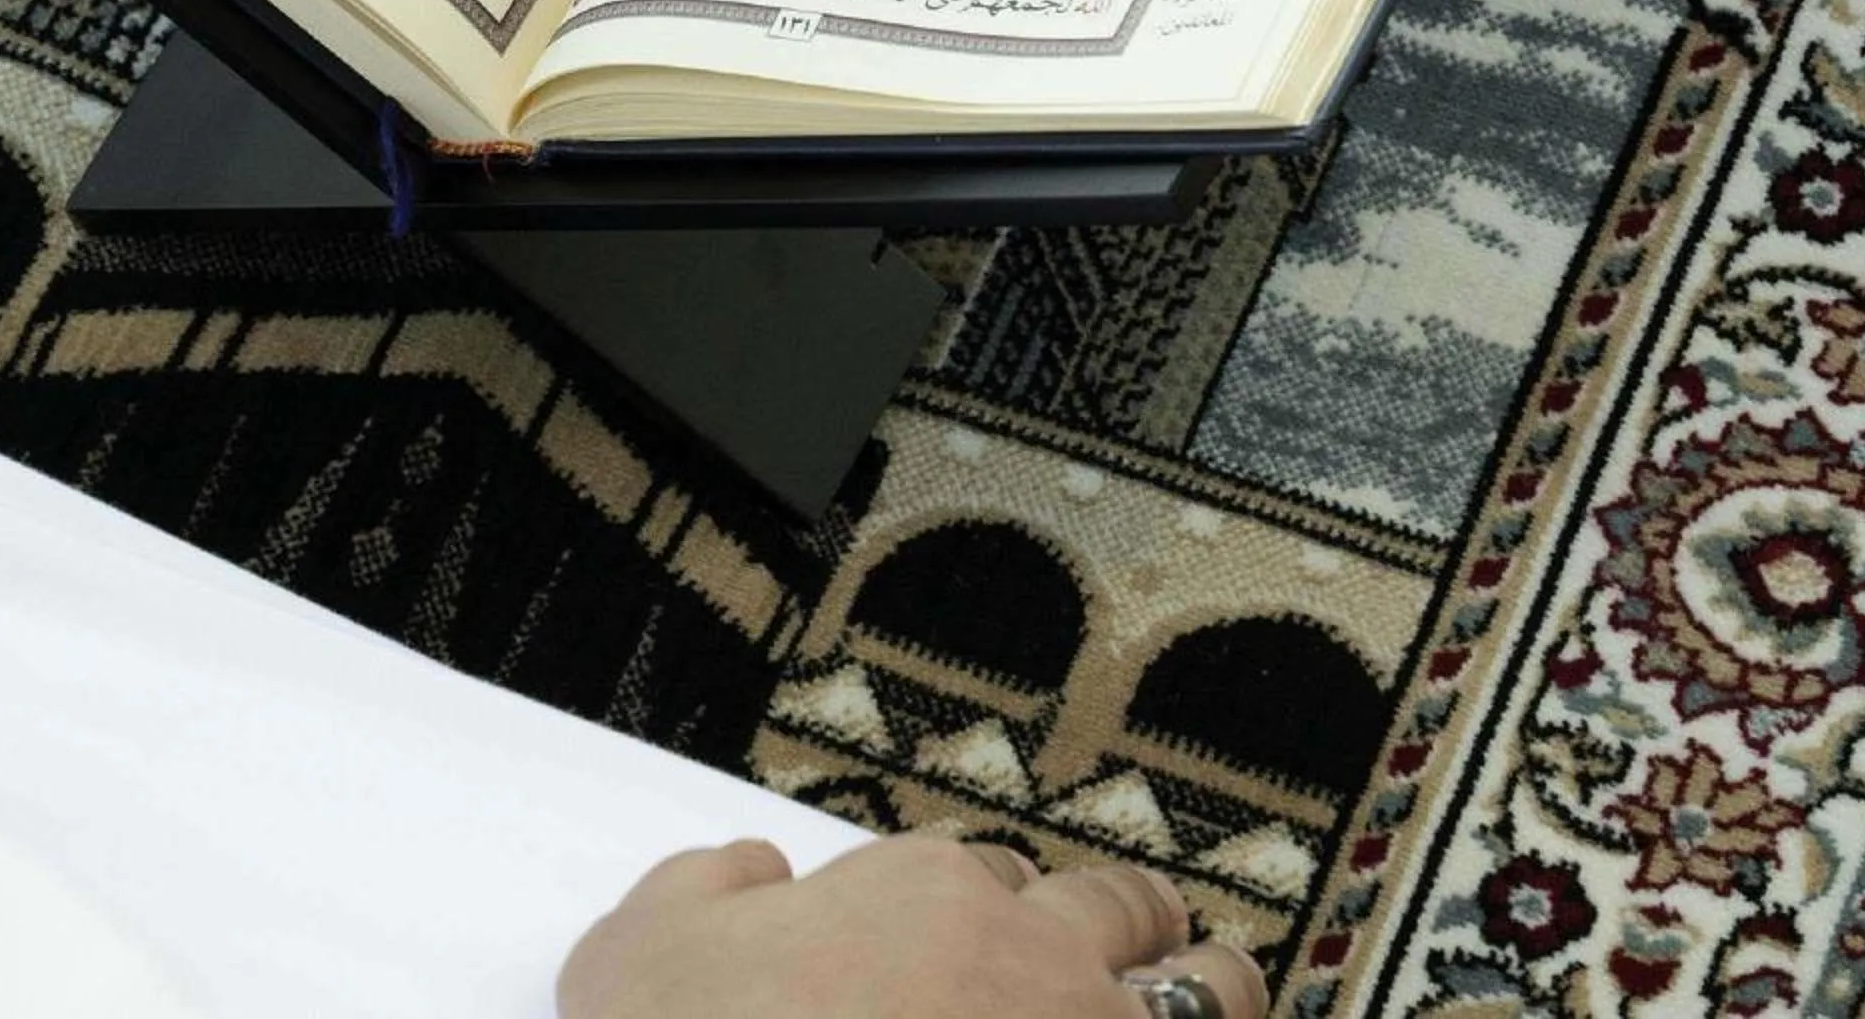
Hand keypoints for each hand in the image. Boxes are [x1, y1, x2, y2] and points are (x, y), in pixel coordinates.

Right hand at [558, 834, 1266, 1018]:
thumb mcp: (633, 952)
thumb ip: (702, 890)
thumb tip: (751, 874)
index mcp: (918, 893)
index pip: (994, 876)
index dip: (998, 905)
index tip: (993, 933)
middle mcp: (1029, 959)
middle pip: (1121, 913)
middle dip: (1138, 924)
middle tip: (1151, 939)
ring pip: (1210, 991)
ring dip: (1220, 989)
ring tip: (1231, 989)